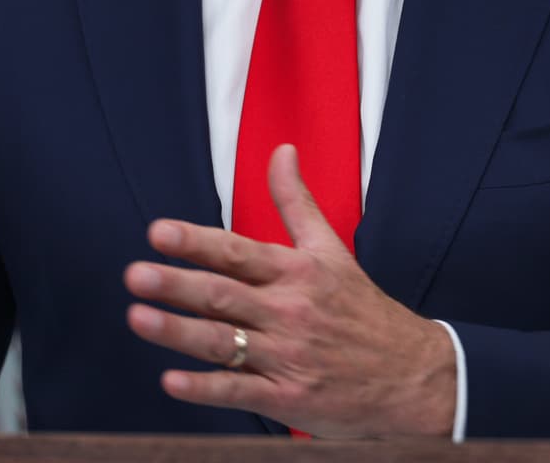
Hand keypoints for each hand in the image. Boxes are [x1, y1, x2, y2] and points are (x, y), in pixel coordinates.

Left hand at [124, 143, 456, 436]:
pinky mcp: (289, 398)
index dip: (197, 242)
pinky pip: (240, 391)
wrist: (412, 376)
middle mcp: (290, 311)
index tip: (160, 232)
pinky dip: (205, 387)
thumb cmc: (364, 311)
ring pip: (224, 340)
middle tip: (136, 274)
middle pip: (224, 294)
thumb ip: (297, 202)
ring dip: (178, 331)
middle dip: (177, 284)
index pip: (239, 252)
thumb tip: (282, 152)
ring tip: (138, 317)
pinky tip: (172, 381)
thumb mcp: (333, 250)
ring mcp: (288, 356)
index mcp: (298, 273)